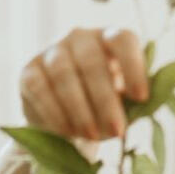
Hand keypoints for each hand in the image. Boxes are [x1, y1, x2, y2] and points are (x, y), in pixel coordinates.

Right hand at [18, 28, 149, 143]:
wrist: (65, 120)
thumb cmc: (104, 107)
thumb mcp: (124, 103)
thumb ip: (136, 101)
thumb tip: (145, 105)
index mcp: (110, 39)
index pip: (122, 40)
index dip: (133, 67)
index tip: (141, 98)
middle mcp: (80, 38)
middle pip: (91, 61)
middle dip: (105, 100)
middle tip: (116, 131)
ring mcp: (52, 52)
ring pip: (63, 74)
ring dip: (80, 109)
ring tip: (92, 135)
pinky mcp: (29, 71)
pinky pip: (40, 89)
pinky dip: (55, 113)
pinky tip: (67, 132)